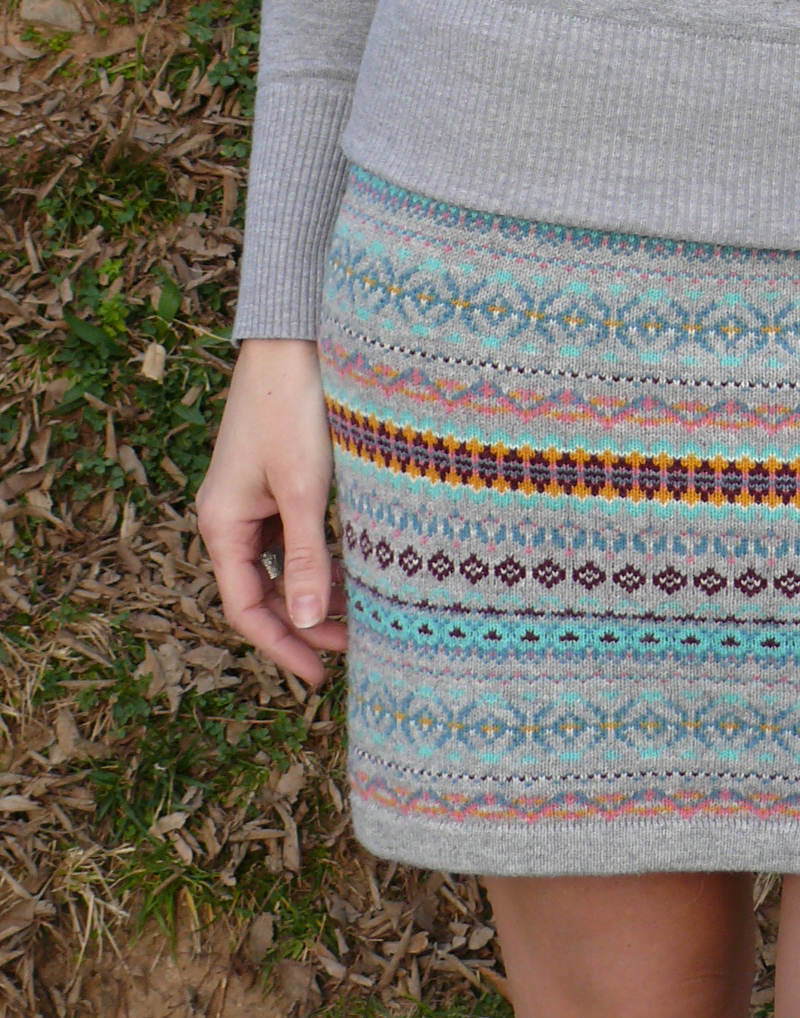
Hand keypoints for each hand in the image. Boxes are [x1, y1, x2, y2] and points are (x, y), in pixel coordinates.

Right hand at [197, 338, 346, 684]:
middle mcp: (230, 516)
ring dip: (314, 592)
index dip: (281, 646)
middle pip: (262, 591)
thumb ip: (307, 556)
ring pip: (281, 564)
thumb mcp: (304, 489)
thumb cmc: (293, 410)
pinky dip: (319, 558)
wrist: (292, 342)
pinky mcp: (276, 480)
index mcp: (222, 523)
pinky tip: (353, 569)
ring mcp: (253, 498)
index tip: (319, 675)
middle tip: (351, 650)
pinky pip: (292, 536)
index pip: (245, 607)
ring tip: (360, 616)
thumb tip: (310, 622)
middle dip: (302, 624)